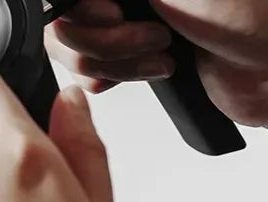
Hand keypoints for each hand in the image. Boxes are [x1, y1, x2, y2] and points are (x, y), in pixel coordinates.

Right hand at [49, 0, 267, 122]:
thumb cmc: (246, 12)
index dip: (84, 11)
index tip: (116, 14)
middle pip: (65, 22)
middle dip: (105, 41)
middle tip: (154, 36)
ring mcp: (126, 19)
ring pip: (75, 51)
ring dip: (116, 64)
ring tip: (161, 53)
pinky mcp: (129, 54)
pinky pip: (92, 73)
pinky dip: (113, 79)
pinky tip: (148, 70)